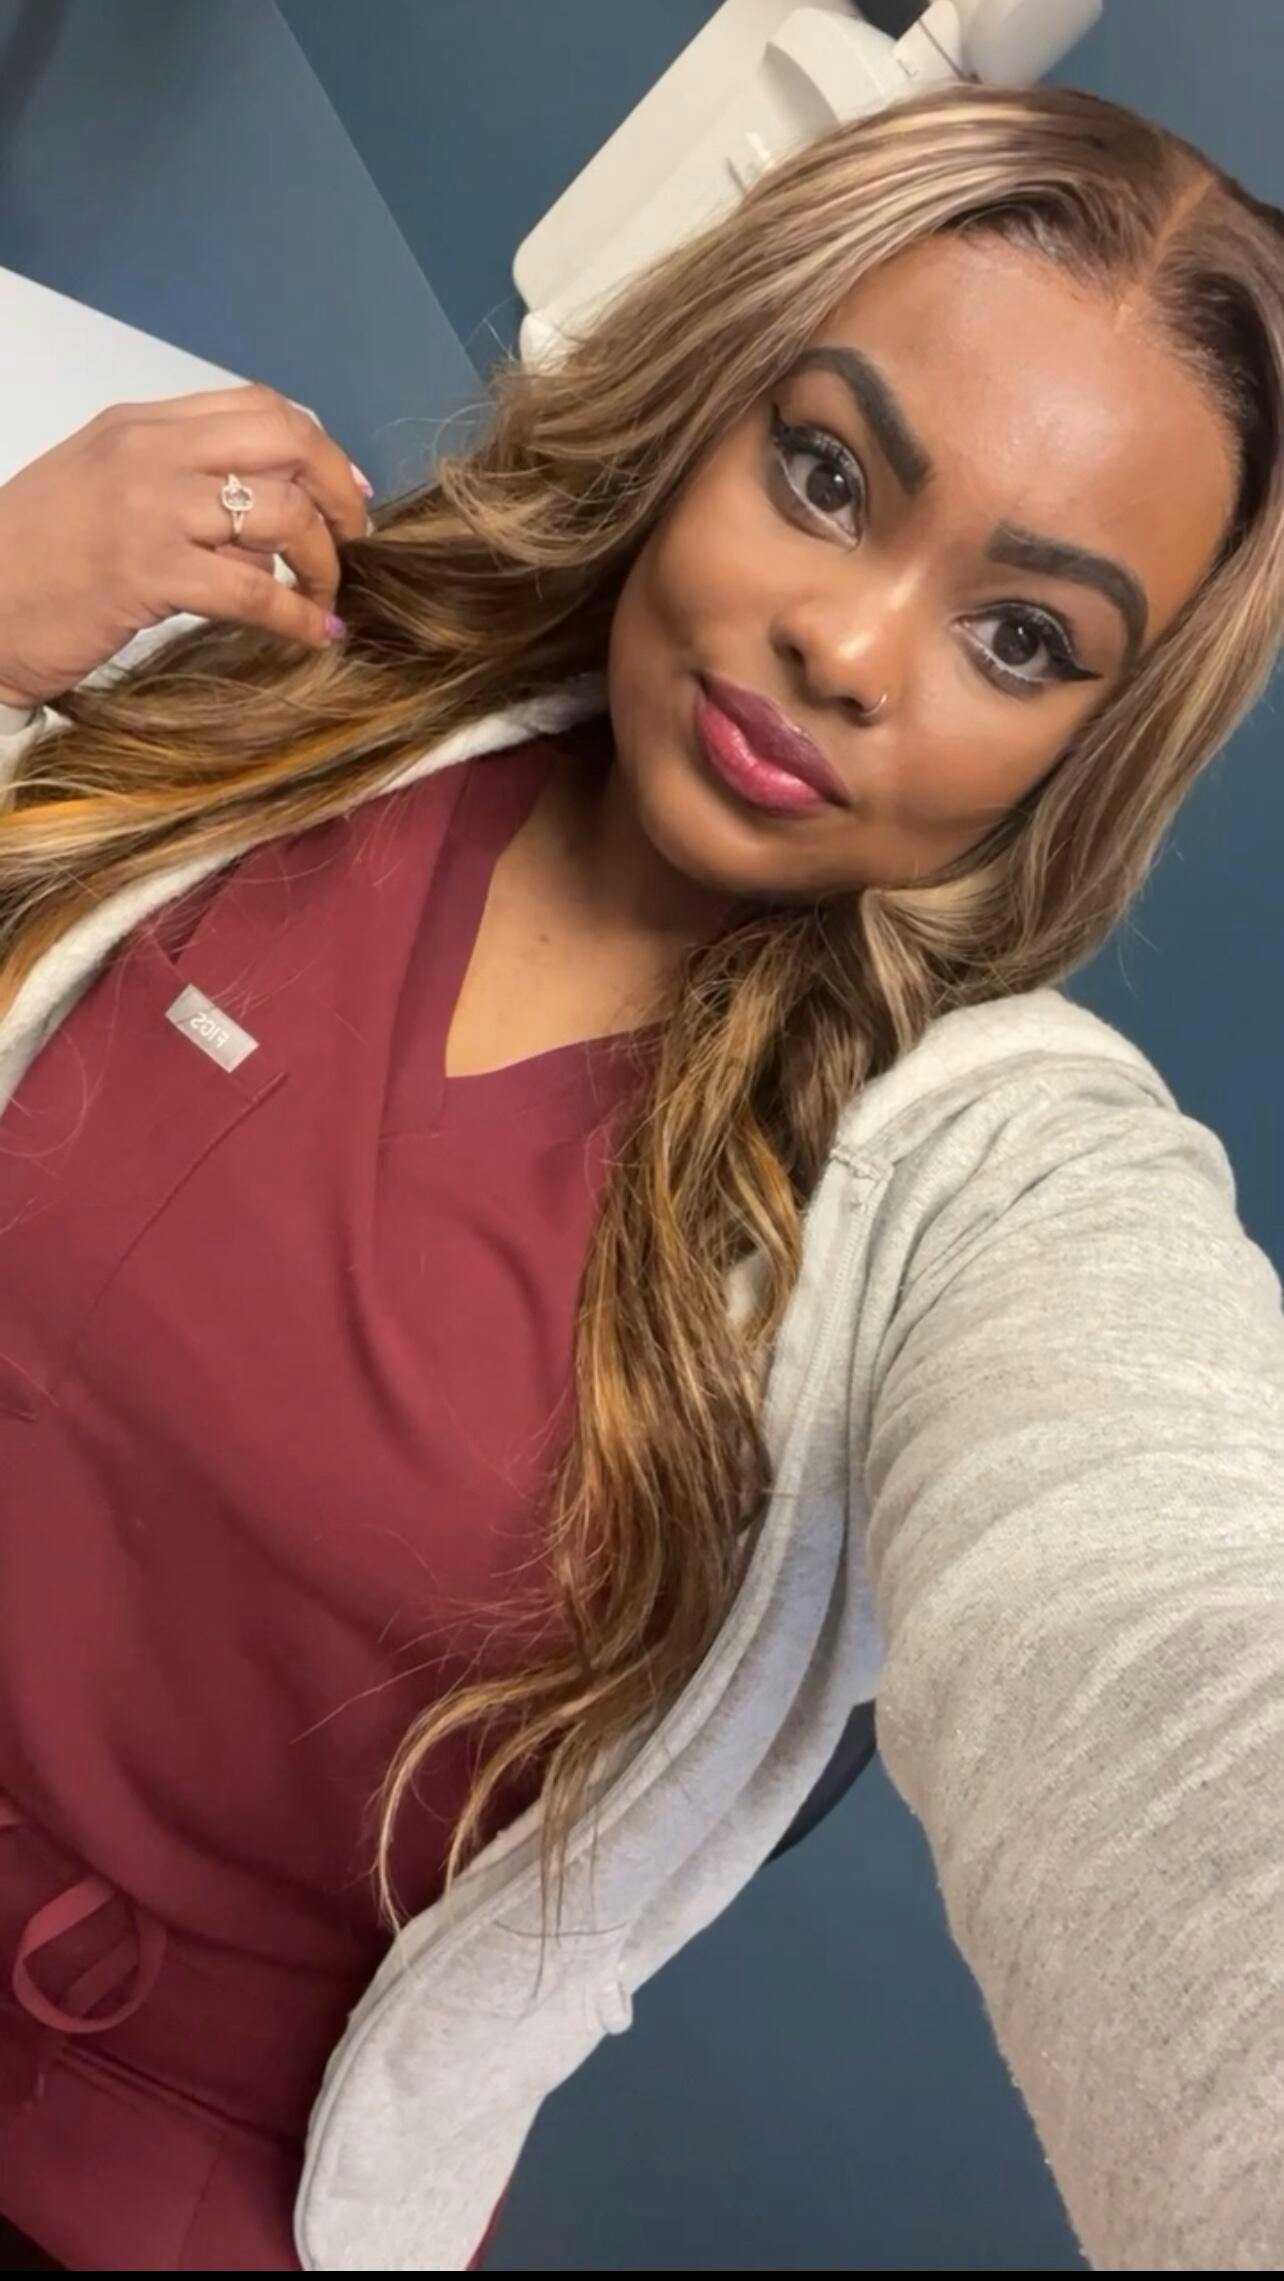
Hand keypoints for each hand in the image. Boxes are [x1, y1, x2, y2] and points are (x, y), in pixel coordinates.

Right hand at [0, 382, 372, 707]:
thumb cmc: (35, 560)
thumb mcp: (104, 493)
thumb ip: (179, 489)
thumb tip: (263, 525)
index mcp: (140, 425)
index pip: (257, 407)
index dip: (317, 448)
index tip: (342, 492)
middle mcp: (150, 453)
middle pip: (285, 440)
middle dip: (336, 490)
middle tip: (353, 540)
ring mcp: (150, 509)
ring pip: (282, 513)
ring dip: (324, 561)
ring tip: (327, 597)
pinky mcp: (149, 574)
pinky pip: (255, 590)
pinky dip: (299, 615)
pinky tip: (315, 634)